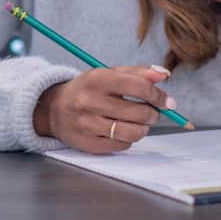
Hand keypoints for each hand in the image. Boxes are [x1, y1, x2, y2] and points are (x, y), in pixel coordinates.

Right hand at [33, 65, 173, 153]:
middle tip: (152, 112)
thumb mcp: (109, 74)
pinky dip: (128, 140)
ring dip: (143, 129)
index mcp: (98, 79)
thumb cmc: (88, 89)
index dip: (158, 95)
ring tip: (140, 123)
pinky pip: (121, 146)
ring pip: (133, 133)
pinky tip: (122, 131)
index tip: (166, 101)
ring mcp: (88, 124)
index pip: (139, 87)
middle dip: (153, 114)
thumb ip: (138, 73)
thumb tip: (164, 75)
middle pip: (139, 113)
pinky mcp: (87, 143)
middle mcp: (90, 101)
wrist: (54, 108)